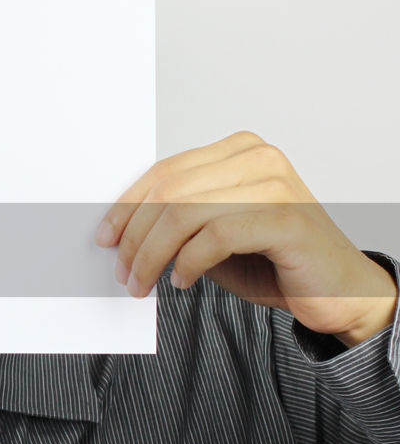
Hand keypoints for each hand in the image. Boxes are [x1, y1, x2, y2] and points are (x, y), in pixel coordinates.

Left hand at [94, 130, 397, 347]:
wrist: (338, 291)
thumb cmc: (273, 261)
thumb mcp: (212, 235)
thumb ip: (177, 222)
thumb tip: (120, 231)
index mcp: (237, 151)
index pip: (164, 172)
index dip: (127, 206)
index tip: (105, 237)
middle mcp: (257, 159)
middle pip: (169, 191)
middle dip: (134, 236)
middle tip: (122, 271)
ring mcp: (275, 185)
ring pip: (185, 213)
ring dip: (152, 255)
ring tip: (143, 283)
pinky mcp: (287, 219)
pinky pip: (215, 237)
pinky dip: (188, 263)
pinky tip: (182, 281)